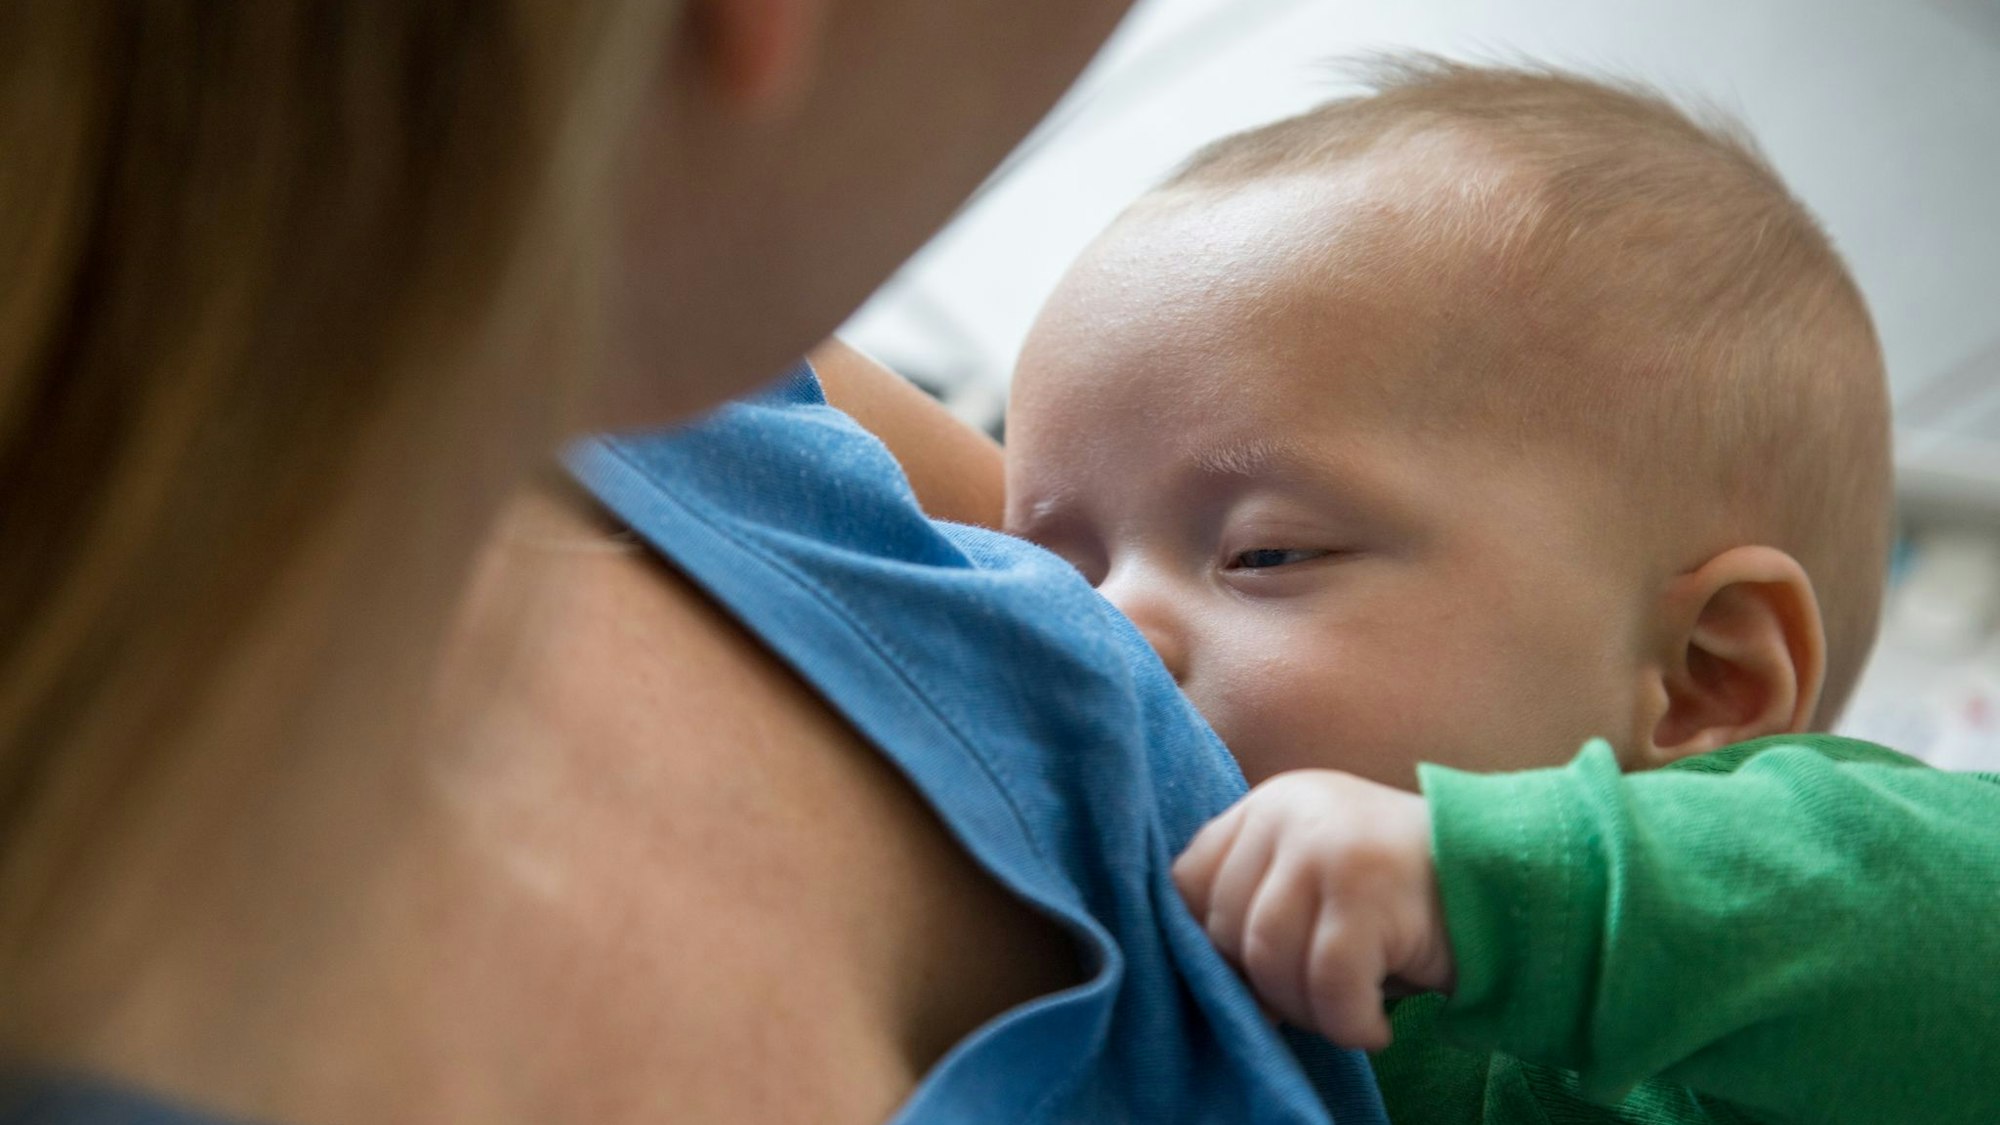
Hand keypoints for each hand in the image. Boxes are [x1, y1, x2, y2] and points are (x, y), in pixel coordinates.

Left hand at [1172, 770, 1453, 1049]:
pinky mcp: (1368, 889)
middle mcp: (1290, 811)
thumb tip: (1208, 982)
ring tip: (1347, 1015)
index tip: (1252, 979)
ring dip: (1305, 1012)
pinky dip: (1347, 1024)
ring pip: (1268, 959)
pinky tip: (1375, 1028)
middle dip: (1264, 988)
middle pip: (1223, 928)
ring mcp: (1329, 845)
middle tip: (1317, 1004)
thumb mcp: (1317, 875)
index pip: (1188, 882)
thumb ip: (1259, 898)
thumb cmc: (1405, 897)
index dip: (1207, 944)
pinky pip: (1327, 984)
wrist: (1515, 879)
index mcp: (1269, 804)